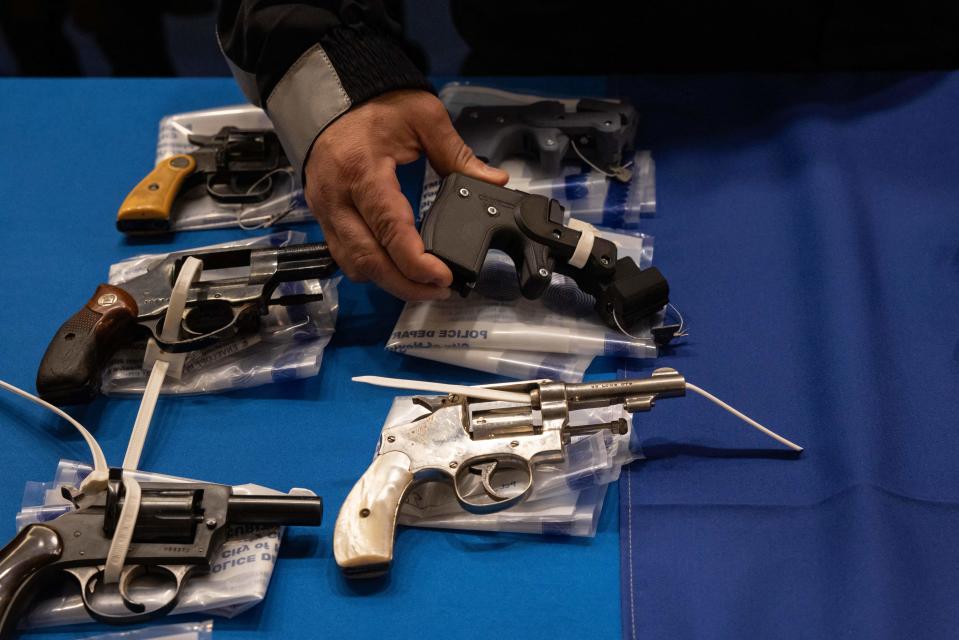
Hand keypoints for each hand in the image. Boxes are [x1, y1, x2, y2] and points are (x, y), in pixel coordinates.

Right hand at [304, 90, 508, 300]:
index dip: (416, 262)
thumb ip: (458, 154)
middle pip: (368, 258)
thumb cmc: (377, 103)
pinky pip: (343, 254)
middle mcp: (337, 195)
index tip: (443, 277)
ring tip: (423, 285)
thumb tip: (493, 181)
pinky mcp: (322, 215)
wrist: (334, 93)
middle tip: (439, 290)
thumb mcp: (424, 117)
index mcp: (362, 169)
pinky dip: (371, 268)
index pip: (389, 228)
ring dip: (387, 281)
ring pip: (353, 263)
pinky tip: (396, 268)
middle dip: (405, 284)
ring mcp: (324, 208)